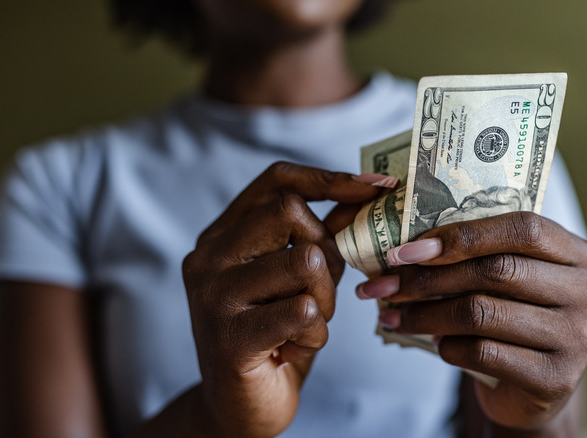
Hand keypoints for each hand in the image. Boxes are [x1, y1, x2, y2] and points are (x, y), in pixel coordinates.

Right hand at [181, 162, 382, 437]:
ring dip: (325, 299)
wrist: (240, 407)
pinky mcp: (230, 336)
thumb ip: (319, 238)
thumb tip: (362, 194)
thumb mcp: (297, 279)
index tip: (378, 186)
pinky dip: (316, 333)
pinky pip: (304, 312)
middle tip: (319, 290)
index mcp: (222, 236)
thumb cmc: (275, 335)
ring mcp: (213, 296)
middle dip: (326, 251)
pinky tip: (295, 347)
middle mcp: (208, 257)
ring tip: (307, 323)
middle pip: (290, 211)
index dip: (329, 178)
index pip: (276, 180)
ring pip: (304, 262)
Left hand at [357, 212, 586, 430]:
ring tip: (394, 317)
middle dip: (429, 278)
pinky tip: (435, 344)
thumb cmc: (515, 317)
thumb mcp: (509, 279)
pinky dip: (449, 347)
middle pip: (497, 271)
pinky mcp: (557, 379)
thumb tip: (404, 248)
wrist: (535, 387)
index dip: (461, 235)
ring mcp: (577, 338)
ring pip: (483, 313)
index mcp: (578, 254)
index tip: (407, 250)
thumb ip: (477, 256)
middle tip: (383, 286)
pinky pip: (485, 354)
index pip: (522, 228)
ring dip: (426, 314)